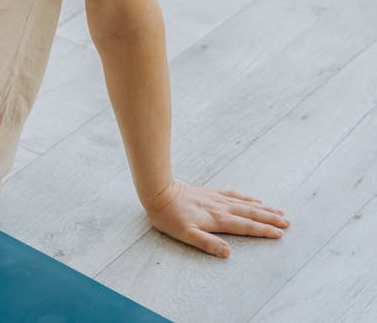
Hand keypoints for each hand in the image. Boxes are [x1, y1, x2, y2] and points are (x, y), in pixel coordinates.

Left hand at [144, 179, 289, 257]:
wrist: (159, 192)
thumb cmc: (171, 217)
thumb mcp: (186, 235)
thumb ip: (208, 243)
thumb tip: (228, 253)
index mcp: (217, 219)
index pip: (245, 226)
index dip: (263, 230)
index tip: (279, 233)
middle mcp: (221, 207)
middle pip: (251, 213)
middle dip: (270, 218)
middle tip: (287, 222)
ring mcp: (217, 198)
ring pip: (245, 203)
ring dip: (263, 207)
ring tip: (278, 210)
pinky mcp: (211, 193)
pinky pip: (234, 195)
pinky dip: (247, 198)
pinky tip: (254, 199)